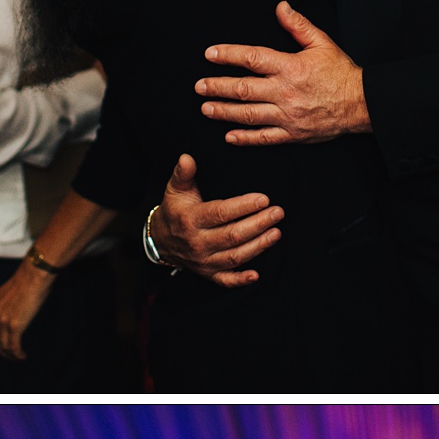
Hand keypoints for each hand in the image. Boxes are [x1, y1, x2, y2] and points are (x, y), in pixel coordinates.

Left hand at [0, 258, 52, 360]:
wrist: (34, 275)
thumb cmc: (30, 279)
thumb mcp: (12, 290)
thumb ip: (10, 302)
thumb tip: (19, 311)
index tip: (2, 345)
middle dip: (0, 351)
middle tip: (9, 356)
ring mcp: (2, 320)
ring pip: (2, 345)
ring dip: (10, 355)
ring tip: (18, 358)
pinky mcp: (14, 325)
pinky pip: (13, 346)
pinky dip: (17, 354)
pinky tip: (23, 356)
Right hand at [149, 153, 281, 285]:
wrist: (160, 240)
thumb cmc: (175, 210)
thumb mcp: (175, 190)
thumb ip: (183, 174)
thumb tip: (187, 157)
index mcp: (190, 220)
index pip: (220, 213)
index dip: (243, 206)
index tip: (264, 199)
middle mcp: (197, 243)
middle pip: (232, 235)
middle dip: (258, 224)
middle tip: (278, 213)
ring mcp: (203, 261)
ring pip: (234, 256)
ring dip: (258, 246)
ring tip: (276, 232)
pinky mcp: (208, 274)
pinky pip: (225, 280)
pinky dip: (240, 280)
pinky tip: (257, 275)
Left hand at [197, 1, 369, 145]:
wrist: (361, 103)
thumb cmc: (341, 74)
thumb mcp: (322, 42)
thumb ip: (298, 25)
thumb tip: (281, 7)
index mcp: (290, 67)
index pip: (252, 58)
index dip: (228, 55)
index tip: (210, 54)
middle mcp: (285, 92)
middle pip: (243, 89)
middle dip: (218, 87)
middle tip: (199, 86)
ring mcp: (287, 115)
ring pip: (249, 114)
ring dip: (224, 111)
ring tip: (206, 108)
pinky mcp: (292, 133)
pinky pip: (264, 138)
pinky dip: (245, 138)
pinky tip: (229, 136)